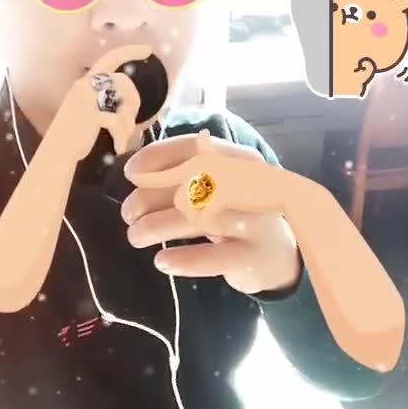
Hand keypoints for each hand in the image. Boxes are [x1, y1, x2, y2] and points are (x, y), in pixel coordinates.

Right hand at [63, 44, 151, 159]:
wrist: (57, 153)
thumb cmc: (75, 134)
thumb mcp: (89, 110)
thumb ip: (105, 99)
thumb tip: (131, 100)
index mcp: (85, 82)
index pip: (110, 58)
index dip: (130, 51)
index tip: (148, 50)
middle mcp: (85, 85)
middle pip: (124, 81)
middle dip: (134, 102)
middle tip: (132, 123)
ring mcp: (87, 99)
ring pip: (123, 103)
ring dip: (128, 124)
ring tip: (123, 138)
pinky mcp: (90, 116)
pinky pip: (117, 123)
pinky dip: (121, 138)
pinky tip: (118, 148)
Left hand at [122, 131, 301, 294]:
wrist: (279, 254)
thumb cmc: (235, 214)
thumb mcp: (214, 189)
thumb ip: (181, 176)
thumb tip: (136, 172)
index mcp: (237, 161)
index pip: (193, 147)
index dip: (157, 157)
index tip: (131, 173)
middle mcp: (249, 185)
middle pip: (190, 183)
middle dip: (150, 197)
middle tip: (128, 213)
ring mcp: (255, 220)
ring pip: (198, 218)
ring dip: (157, 226)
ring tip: (135, 236)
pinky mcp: (253, 255)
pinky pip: (215, 257)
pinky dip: (185, 259)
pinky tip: (161, 261)